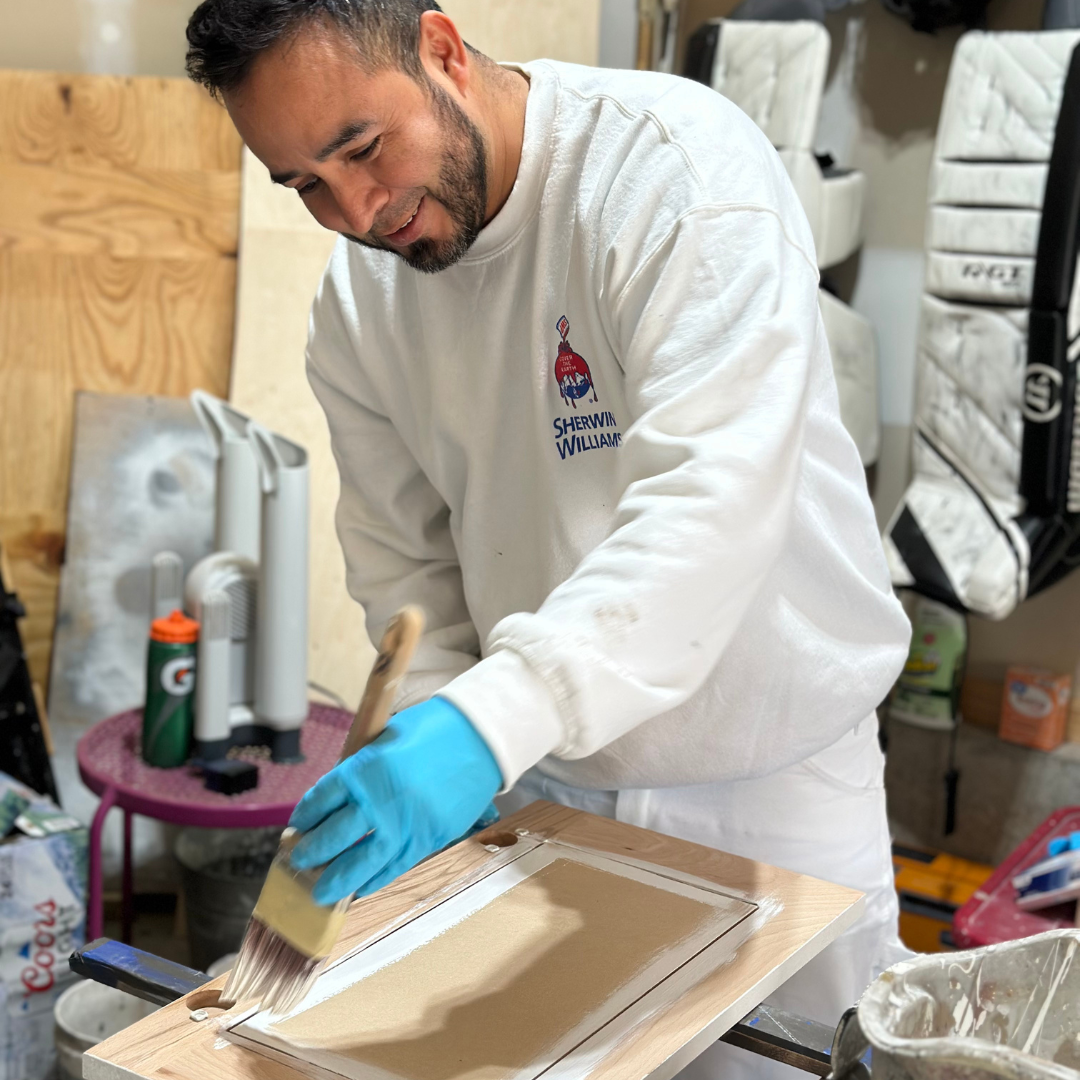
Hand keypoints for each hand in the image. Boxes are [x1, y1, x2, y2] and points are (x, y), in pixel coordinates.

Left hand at [289, 697, 502, 903]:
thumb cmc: (433, 729)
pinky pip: (396, 866)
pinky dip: (376, 879)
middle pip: (335, 836)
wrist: (481, 736)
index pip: (322, 799)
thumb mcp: (386, 737)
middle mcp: (381, 800)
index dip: (305, 816)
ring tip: (320, 891)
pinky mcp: (429, 838)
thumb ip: (363, 767)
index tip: (298, 825)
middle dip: (312, 851)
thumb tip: (340, 798)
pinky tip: (360, 886)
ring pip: (363, 862)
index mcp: (366, 767)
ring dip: (337, 879)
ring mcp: (407, 823)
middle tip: (300, 860)